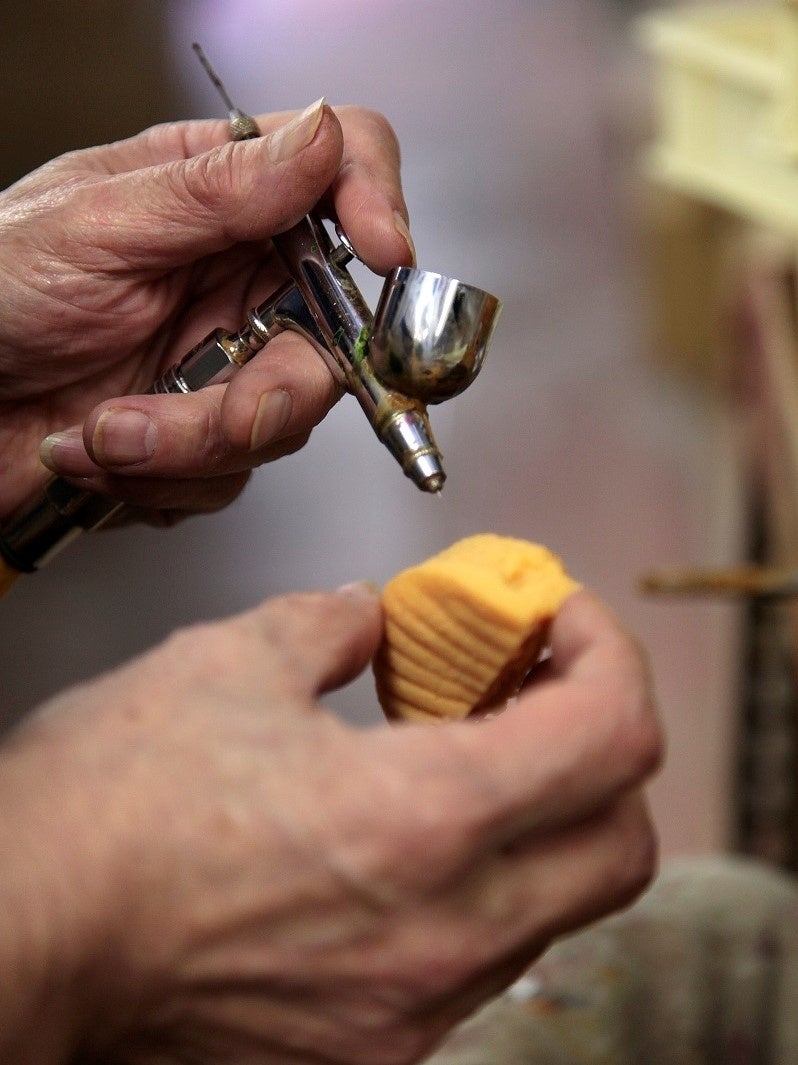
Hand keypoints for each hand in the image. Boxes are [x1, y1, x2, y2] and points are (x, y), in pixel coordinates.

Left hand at [0, 102, 413, 521]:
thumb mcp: (93, 226)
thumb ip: (215, 190)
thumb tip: (326, 138)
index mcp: (213, 196)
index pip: (338, 168)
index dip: (378, 203)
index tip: (385, 254)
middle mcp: (235, 278)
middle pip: (336, 331)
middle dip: (268, 393)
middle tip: (213, 415)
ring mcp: (226, 362)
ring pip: (284, 420)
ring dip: (189, 444)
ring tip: (102, 434)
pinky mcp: (203, 437)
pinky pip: (232, 475)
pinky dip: (160, 478)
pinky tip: (92, 452)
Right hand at [0, 588, 660, 1063]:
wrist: (19, 942)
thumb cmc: (102, 816)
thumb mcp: (227, 662)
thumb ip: (331, 625)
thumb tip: (370, 618)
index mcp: (422, 820)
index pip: (613, 737)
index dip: (608, 652)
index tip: (561, 618)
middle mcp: (441, 934)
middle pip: (622, 840)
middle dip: (600, 743)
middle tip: (536, 683)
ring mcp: (410, 1010)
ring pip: (552, 907)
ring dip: (536, 815)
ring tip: (459, 750)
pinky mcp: (369, 1051)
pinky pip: (473, 961)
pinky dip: (473, 883)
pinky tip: (401, 839)